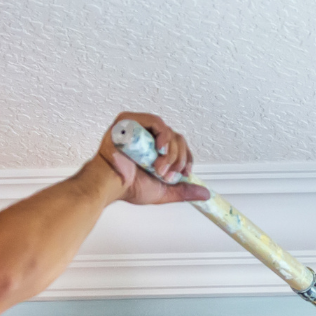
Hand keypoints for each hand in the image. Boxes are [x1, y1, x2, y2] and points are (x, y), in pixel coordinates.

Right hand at [95, 112, 210, 204]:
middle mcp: (148, 138)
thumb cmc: (128, 187)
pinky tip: (159, 149)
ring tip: (159, 168)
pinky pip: (155, 121)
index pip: (180, 146)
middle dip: (178, 159)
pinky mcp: (130, 121)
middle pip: (177, 139)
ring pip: (169, 132)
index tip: (184, 174)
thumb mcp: (163, 191)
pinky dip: (163, 135)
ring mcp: (140, 128)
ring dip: (171, 152)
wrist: (110, 184)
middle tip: (167, 175)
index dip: (186, 159)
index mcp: (155, 150)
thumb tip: (205, 194)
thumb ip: (183, 191)